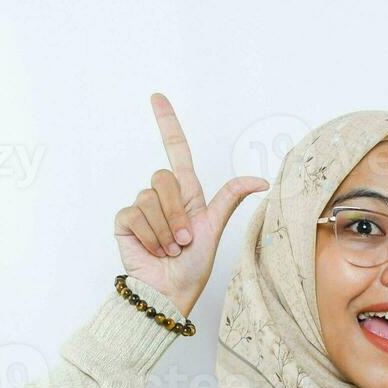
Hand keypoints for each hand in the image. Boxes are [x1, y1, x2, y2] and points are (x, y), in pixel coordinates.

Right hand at [114, 93, 268, 315]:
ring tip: (170, 249)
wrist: (170, 290)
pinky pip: (135, 215)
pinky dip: (150, 237)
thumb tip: (261, 180)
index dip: (167, 123)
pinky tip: (153, 250)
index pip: (175, 149)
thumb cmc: (194, 265)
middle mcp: (163, 197)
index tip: (157, 96)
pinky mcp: (125, 221)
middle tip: (184, 241)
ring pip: (150, 199)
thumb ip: (230, 198)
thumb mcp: (215, 228)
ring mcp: (142, 208)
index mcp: (187, 193)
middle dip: (177, 213)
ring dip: (166, 231)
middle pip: (164, 178)